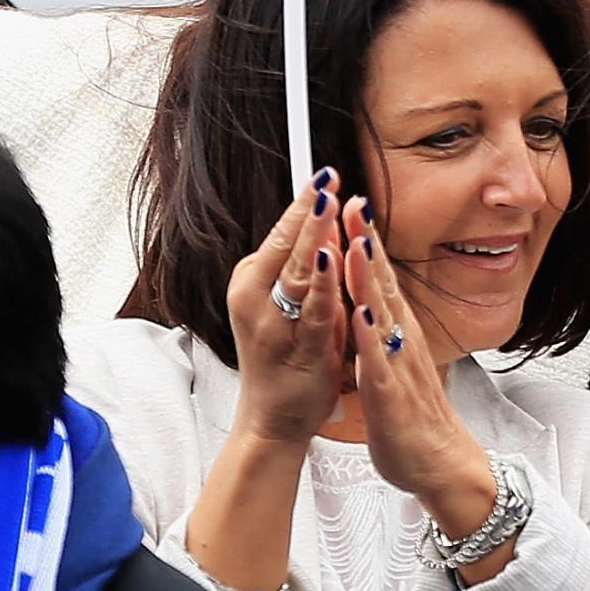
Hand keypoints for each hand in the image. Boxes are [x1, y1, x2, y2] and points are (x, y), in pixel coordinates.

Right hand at [225, 170, 349, 446]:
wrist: (273, 419)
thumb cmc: (283, 354)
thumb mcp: (288, 301)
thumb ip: (303, 264)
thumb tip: (324, 219)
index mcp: (255, 282)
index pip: (283, 232)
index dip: (305, 201)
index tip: (324, 172)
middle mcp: (257, 297)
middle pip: (288, 245)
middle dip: (309, 209)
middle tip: (327, 175)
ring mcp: (275, 322)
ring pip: (300, 271)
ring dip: (316, 236)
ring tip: (329, 203)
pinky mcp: (300, 345)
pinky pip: (315, 309)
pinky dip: (325, 283)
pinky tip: (334, 259)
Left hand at [342, 206, 507, 577]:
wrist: (438, 460)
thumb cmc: (411, 413)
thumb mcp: (395, 360)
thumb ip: (385, 328)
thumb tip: (371, 298)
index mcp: (399, 331)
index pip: (380, 277)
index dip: (366, 239)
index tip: (353, 203)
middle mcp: (402, 339)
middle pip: (383, 283)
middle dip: (367, 243)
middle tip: (354, 202)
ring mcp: (399, 365)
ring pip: (382, 315)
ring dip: (369, 280)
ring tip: (355, 244)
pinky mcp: (392, 396)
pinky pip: (379, 363)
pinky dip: (370, 339)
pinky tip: (361, 318)